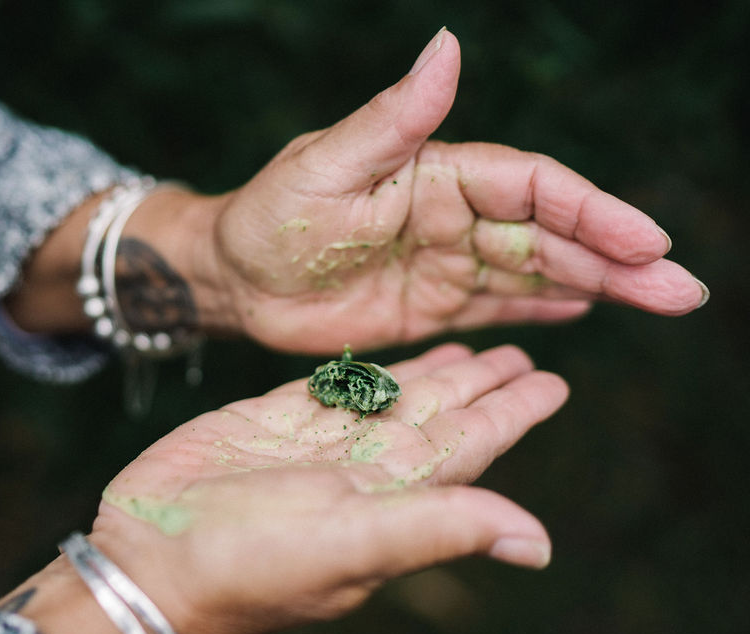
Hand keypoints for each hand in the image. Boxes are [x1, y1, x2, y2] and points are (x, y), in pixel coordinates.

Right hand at [87, 343, 565, 633]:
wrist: (148, 561)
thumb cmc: (248, 564)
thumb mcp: (353, 542)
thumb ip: (441, 527)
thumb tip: (540, 544)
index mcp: (391, 495)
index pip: (469, 446)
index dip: (511, 413)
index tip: (552, 382)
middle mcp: (359, 468)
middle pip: (437, 415)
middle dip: (479, 385)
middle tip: (520, 351)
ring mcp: (312, 445)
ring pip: (389, 398)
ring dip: (431, 374)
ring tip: (468, 349)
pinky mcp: (266, 421)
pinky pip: (329, 389)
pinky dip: (362, 373)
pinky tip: (384, 361)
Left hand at [211, 28, 707, 351]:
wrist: (235, 279)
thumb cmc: (270, 215)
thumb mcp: (326, 164)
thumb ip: (395, 117)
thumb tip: (448, 44)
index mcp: (437, 172)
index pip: (530, 187)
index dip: (591, 210)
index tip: (645, 240)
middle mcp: (452, 215)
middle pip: (550, 232)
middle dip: (618, 257)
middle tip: (681, 289)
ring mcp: (446, 263)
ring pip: (536, 271)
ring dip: (601, 285)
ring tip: (663, 300)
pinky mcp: (432, 307)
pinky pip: (499, 306)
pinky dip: (546, 305)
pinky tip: (589, 306)